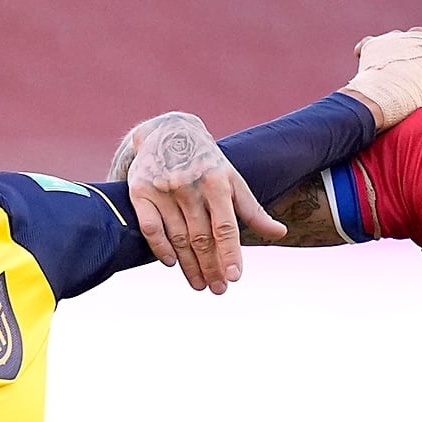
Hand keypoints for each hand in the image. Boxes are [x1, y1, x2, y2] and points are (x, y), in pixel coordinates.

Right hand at [123, 112, 284, 293]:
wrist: (168, 131)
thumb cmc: (207, 162)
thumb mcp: (233, 180)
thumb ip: (253, 210)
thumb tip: (280, 233)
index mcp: (217, 183)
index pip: (225, 226)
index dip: (230, 253)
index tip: (234, 277)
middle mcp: (189, 186)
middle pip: (201, 237)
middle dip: (211, 267)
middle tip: (218, 290)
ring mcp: (163, 189)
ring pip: (178, 237)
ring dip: (189, 265)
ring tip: (199, 284)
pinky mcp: (140, 191)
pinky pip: (150, 227)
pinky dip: (160, 248)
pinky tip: (171, 263)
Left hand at [344, 25, 421, 128]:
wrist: (380, 100)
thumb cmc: (419, 101)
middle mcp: (419, 36)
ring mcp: (395, 39)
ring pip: (402, 39)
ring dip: (403, 49)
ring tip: (400, 69)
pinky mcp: (373, 45)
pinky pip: (373, 43)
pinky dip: (374, 51)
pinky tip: (368, 59)